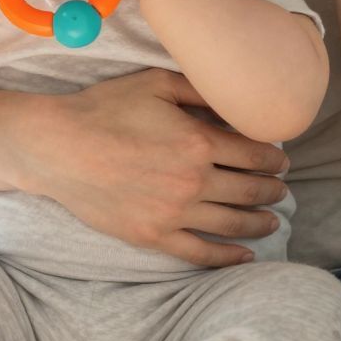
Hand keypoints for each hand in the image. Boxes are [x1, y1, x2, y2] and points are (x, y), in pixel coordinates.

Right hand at [29, 70, 291, 266]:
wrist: (57, 147)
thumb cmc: (105, 108)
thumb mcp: (157, 83)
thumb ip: (201, 89)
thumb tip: (235, 96)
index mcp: (199, 141)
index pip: (255, 153)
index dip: (274, 157)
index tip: (281, 160)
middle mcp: (193, 180)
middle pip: (250, 189)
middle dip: (273, 189)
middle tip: (283, 189)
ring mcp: (174, 212)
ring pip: (232, 222)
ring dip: (260, 221)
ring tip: (273, 220)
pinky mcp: (153, 235)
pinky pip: (199, 252)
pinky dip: (227, 257)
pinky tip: (244, 256)